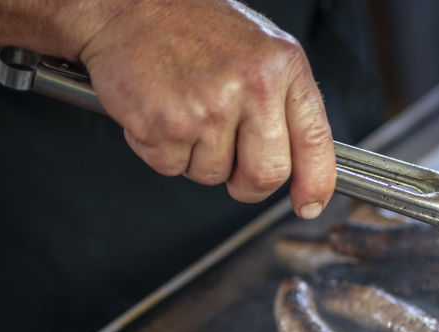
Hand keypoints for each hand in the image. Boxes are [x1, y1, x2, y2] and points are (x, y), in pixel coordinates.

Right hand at [78, 0, 334, 218]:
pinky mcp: (167, 125)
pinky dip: (162, 151)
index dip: (315, 183)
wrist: (123, 4)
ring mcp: (209, 107)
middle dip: (249, 184)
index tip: (309, 204)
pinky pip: (173, 168)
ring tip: (186, 112)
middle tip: (233, 168)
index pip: (314, 141)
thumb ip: (285, 102)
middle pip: (267, 174)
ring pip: (214, 175)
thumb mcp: (260, 50)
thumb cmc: (191, 26)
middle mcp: (252, 86)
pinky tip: (161, 111)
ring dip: (197, 158)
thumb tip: (301, 163)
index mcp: (282, 66)